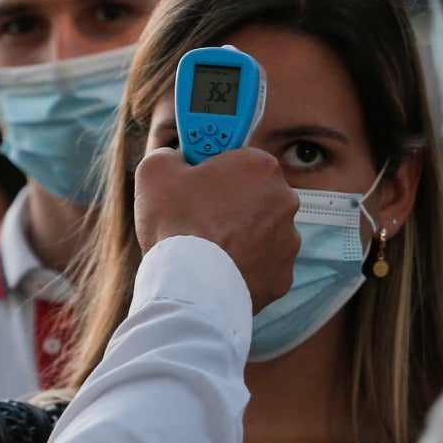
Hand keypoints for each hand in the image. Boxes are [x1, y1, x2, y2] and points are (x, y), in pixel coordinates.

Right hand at [134, 146, 298, 312]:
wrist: (189, 288)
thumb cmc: (177, 226)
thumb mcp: (155, 170)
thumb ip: (168, 155)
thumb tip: (171, 159)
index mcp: (261, 168)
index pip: (238, 159)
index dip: (214, 171)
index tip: (198, 181)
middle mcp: (285, 201)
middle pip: (252, 196)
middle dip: (228, 204)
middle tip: (197, 217)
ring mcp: (287, 242)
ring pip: (259, 233)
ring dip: (238, 236)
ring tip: (205, 248)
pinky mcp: (282, 277)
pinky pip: (261, 266)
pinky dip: (242, 267)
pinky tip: (218, 269)